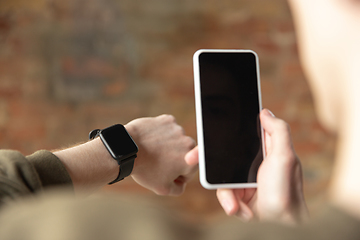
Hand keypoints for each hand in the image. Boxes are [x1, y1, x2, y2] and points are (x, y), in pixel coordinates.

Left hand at [126, 114, 196, 195]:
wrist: (128, 150)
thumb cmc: (145, 170)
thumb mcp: (163, 188)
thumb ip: (178, 189)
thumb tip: (182, 184)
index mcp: (191, 162)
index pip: (189, 171)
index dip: (176, 175)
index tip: (164, 172)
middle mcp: (189, 143)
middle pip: (184, 153)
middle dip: (174, 158)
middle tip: (157, 162)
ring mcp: (178, 129)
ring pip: (175, 140)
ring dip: (167, 144)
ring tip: (152, 150)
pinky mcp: (168, 120)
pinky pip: (168, 128)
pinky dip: (161, 132)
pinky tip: (151, 139)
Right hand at [185, 109, 307, 223]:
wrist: (282, 224)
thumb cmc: (287, 190)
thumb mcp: (285, 157)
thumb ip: (278, 131)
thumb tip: (264, 112)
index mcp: (263, 150)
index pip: (238, 137)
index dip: (222, 132)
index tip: (206, 130)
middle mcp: (251, 164)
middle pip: (223, 155)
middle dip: (206, 158)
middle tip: (191, 158)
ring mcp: (243, 181)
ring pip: (220, 178)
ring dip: (225, 193)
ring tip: (234, 205)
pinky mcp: (238, 196)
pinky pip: (224, 195)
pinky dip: (229, 203)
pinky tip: (237, 209)